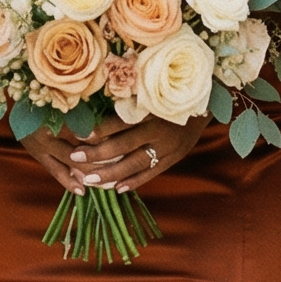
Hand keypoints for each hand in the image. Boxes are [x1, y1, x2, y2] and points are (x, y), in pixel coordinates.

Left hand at [21, 111, 205, 194]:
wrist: (205, 105)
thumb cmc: (171, 95)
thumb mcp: (154, 93)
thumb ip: (131, 101)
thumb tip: (97, 106)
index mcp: (152, 111)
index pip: (121, 122)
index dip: (100, 129)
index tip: (80, 134)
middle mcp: (159, 131)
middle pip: (123, 146)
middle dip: (97, 154)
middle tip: (74, 158)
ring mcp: (167, 148)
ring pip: (134, 164)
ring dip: (110, 173)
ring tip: (88, 180)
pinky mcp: (174, 159)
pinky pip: (151, 173)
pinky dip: (134, 182)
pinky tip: (116, 188)